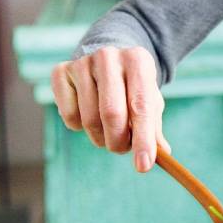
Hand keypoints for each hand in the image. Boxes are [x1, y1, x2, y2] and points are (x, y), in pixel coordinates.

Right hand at [50, 46, 169, 172]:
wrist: (108, 61)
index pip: (141, 106)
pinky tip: (87, 115)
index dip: (143, 139)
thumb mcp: (149, 101)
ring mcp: (82, 63)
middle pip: (112, 113)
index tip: (144, 166)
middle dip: (118, 141)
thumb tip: (162, 154)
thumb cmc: (133, 87)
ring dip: (100, 137)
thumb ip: (154, 128)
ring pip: (89, 119)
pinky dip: (79, 126)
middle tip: (122, 149)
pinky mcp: (60, 72)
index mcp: (137, 60)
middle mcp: (108, 57)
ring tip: (108, 131)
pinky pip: (68, 116)